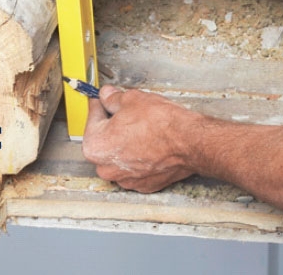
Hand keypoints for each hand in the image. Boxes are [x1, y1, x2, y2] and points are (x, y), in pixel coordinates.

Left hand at [82, 86, 198, 192]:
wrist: (189, 142)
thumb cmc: (161, 124)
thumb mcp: (131, 99)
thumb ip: (113, 98)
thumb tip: (107, 96)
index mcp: (95, 146)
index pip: (92, 116)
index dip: (101, 104)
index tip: (103, 99)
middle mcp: (106, 167)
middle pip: (104, 140)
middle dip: (114, 126)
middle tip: (128, 113)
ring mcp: (125, 179)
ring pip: (120, 156)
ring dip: (127, 143)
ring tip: (143, 129)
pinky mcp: (143, 185)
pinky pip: (135, 167)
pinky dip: (140, 157)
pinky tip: (151, 144)